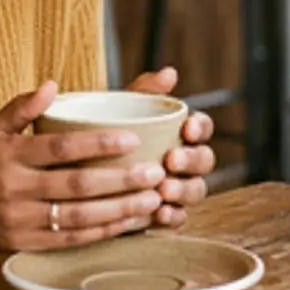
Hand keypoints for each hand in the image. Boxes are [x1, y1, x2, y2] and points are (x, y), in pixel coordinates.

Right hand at [0, 82, 165, 254]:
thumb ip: (21, 107)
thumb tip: (52, 85)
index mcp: (9, 156)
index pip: (60, 148)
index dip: (98, 144)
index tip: (132, 139)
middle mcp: (15, 189)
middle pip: (76, 186)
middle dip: (120, 180)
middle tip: (155, 172)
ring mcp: (20, 220)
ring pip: (78, 217)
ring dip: (119, 210)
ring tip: (152, 200)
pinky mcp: (26, 244)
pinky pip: (70, 240)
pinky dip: (102, 233)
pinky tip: (128, 223)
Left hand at [125, 67, 214, 227]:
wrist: (84, 173)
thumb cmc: (111, 136)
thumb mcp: (122, 111)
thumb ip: (145, 92)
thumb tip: (170, 72)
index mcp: (182, 134)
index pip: (203, 127)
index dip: (201, 128)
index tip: (187, 127)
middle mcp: (187, 161)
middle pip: (205, 160)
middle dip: (193, 160)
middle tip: (171, 159)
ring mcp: (179, 189)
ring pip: (197, 190)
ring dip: (184, 190)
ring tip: (164, 190)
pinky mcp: (167, 214)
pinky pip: (180, 218)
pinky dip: (173, 216)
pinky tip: (160, 214)